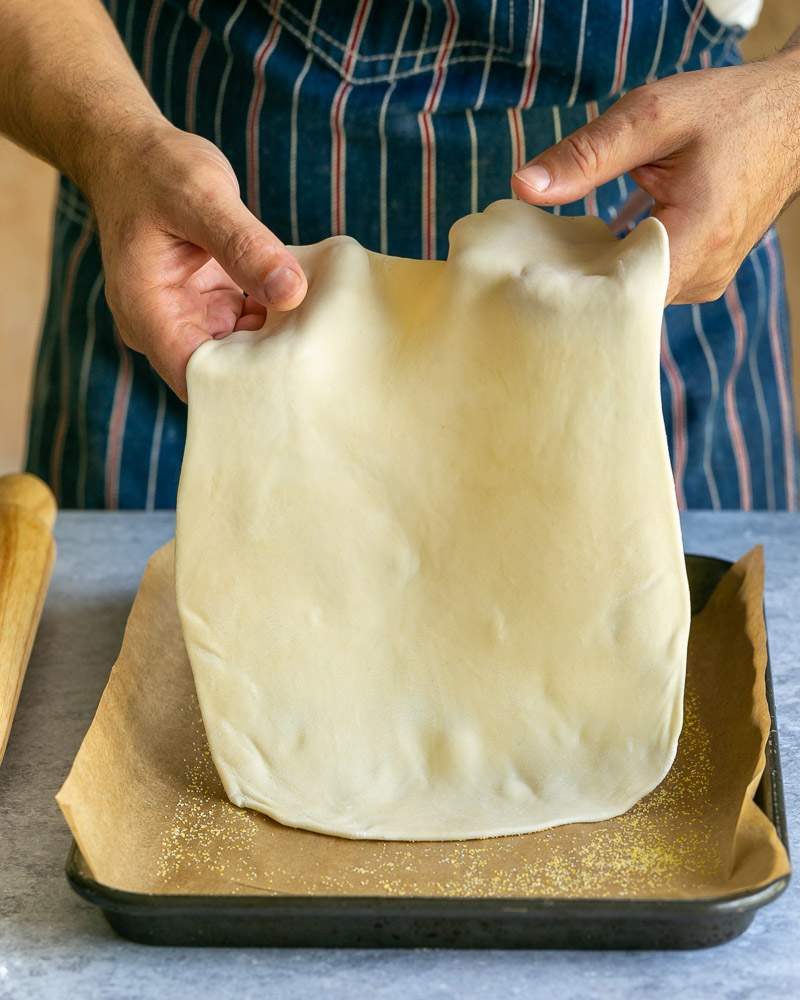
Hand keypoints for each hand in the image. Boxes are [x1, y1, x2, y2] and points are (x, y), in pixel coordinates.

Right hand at [87, 123, 306, 398]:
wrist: (131, 151)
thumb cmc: (156, 169)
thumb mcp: (202, 197)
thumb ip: (245, 245)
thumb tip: (292, 292)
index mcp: (147, 313)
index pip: (196, 379)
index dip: (243, 386)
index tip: (292, 377)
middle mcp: (163, 326)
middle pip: (220, 375)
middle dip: (266, 370)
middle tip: (319, 356)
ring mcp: (186, 318)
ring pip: (237, 356)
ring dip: (274, 347)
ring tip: (318, 332)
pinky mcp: (207, 306)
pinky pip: (245, 329)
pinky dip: (272, 323)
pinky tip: (303, 310)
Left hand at [511, 41, 799, 303]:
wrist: (791, 115)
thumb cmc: (727, 110)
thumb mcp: (653, 116)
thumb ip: (588, 154)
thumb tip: (524, 185)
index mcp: (698, 238)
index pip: (621, 297)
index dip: (574, 290)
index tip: (536, 274)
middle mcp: (707, 273)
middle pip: (625, 303)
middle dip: (581, 283)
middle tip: (539, 260)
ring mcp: (708, 280)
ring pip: (637, 298)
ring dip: (603, 275)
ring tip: (572, 248)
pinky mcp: (704, 276)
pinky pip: (652, 286)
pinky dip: (624, 269)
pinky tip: (601, 248)